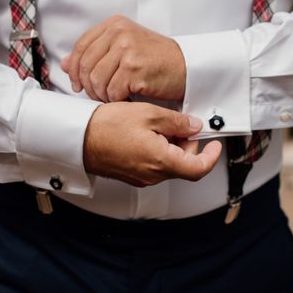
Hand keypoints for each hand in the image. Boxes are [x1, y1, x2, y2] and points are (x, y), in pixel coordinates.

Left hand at [61, 15, 185, 101]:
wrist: (185, 66)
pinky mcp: (134, 68)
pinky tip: (125, 98)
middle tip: (97, 95)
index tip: (77, 83)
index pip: (81, 47)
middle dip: (88, 86)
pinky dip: (116, 100)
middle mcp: (119, 33)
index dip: (74, 69)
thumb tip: (64, 63)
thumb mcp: (124, 47)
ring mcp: (127, 49)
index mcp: (114, 24)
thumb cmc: (155, 59)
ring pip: (97, 81)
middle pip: (86, 66)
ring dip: (102, 95)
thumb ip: (95, 52)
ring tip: (112, 97)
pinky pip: (112, 91)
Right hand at [83, 102, 221, 186]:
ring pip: (169, 164)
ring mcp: (141, 177)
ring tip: (156, 125)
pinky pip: (154, 165)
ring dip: (171, 146)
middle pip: (184, 165)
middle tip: (178, 124)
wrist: (77, 138)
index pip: (198, 169)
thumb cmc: (106, 126)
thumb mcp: (148, 114)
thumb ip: (177, 122)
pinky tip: (145, 133)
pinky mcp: (131, 174)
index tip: (214, 144)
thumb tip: (194, 126)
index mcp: (161, 162)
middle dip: (187, 144)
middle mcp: (152, 175)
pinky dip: (158, 150)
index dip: (211, 157)